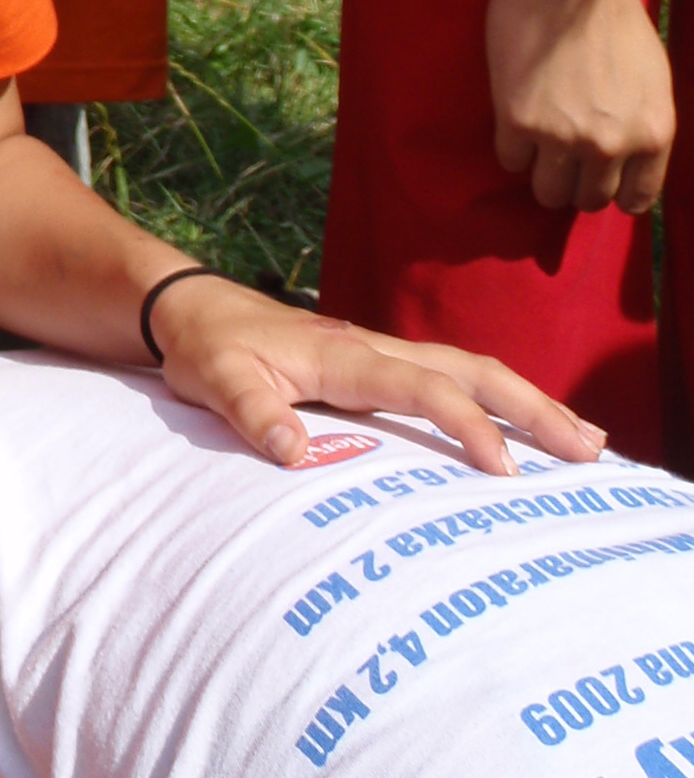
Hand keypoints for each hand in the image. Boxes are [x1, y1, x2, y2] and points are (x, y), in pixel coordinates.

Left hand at [148, 275, 605, 476]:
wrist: (187, 309)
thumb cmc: (204, 346)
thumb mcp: (214, 381)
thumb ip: (253, 413)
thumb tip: (295, 454)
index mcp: (343, 355)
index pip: (423, 388)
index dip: (466, 425)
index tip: (504, 468)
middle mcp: (373, 348)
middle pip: (470, 369)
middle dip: (532, 406)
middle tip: (588, 448)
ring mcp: (378, 353)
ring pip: (467, 368)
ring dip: (526, 399)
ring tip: (583, 438)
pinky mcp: (374, 363)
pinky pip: (448, 376)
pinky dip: (494, 397)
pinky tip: (518, 424)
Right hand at [486, 0, 673, 213]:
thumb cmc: (611, 16)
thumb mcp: (652, 78)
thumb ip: (641, 122)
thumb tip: (623, 155)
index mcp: (655, 131)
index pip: (637, 198)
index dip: (615, 191)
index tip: (599, 177)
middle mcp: (613, 143)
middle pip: (588, 199)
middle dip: (575, 183)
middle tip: (562, 157)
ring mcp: (564, 137)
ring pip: (548, 192)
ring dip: (542, 173)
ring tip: (537, 145)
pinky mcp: (519, 123)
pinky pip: (511, 161)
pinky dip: (512, 146)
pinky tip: (516, 118)